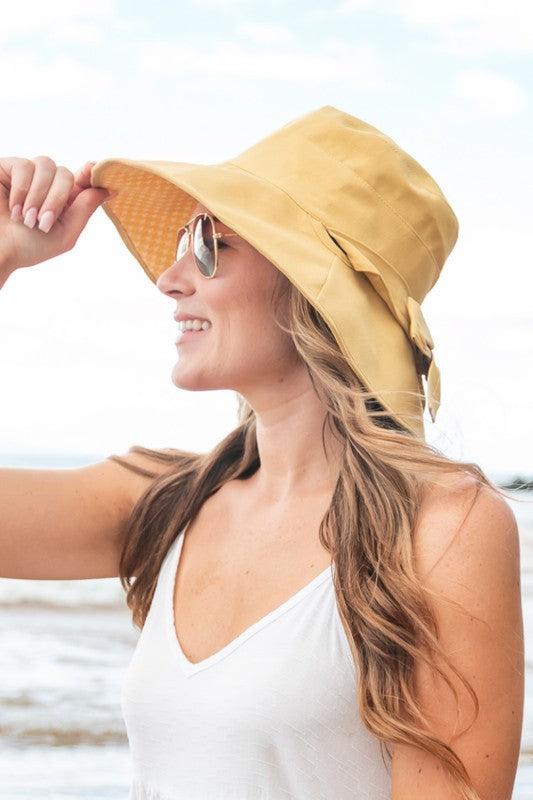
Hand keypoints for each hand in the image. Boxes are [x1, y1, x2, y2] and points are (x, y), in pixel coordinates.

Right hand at [0, 156, 109, 274]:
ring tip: (26, 218)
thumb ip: (85, 209)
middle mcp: (46, 185)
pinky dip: (21, 189)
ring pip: (46, 166)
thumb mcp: (65, 234)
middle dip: (57, 198)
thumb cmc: (27, 247)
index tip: (93, 171)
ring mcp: (28, 175)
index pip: (82, 179)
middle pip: (65, 173)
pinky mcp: (7, 168)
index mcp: (63, 201)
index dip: (89, 174)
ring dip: (38, 195)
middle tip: (42, 222)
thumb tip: (108, 188)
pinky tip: (14, 208)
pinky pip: (23, 165)